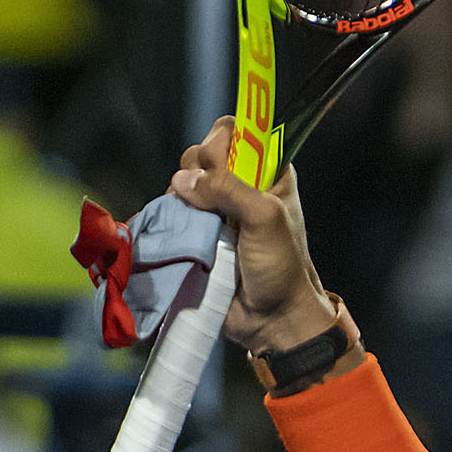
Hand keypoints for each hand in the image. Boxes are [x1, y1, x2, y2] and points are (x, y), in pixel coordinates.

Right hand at [168, 117, 340, 354]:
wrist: (272, 320)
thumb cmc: (282, 268)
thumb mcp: (266, 219)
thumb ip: (229, 189)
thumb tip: (184, 180)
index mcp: (267, 173)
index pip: (234, 132)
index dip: (222, 143)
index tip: (224, 168)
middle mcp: (239, 185)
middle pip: (200, 154)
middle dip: (198, 174)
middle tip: (214, 207)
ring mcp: (214, 209)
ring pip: (181, 182)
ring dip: (182, 200)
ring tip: (202, 228)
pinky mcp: (195, 232)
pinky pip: (171, 211)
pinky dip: (170, 218)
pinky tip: (181, 233)